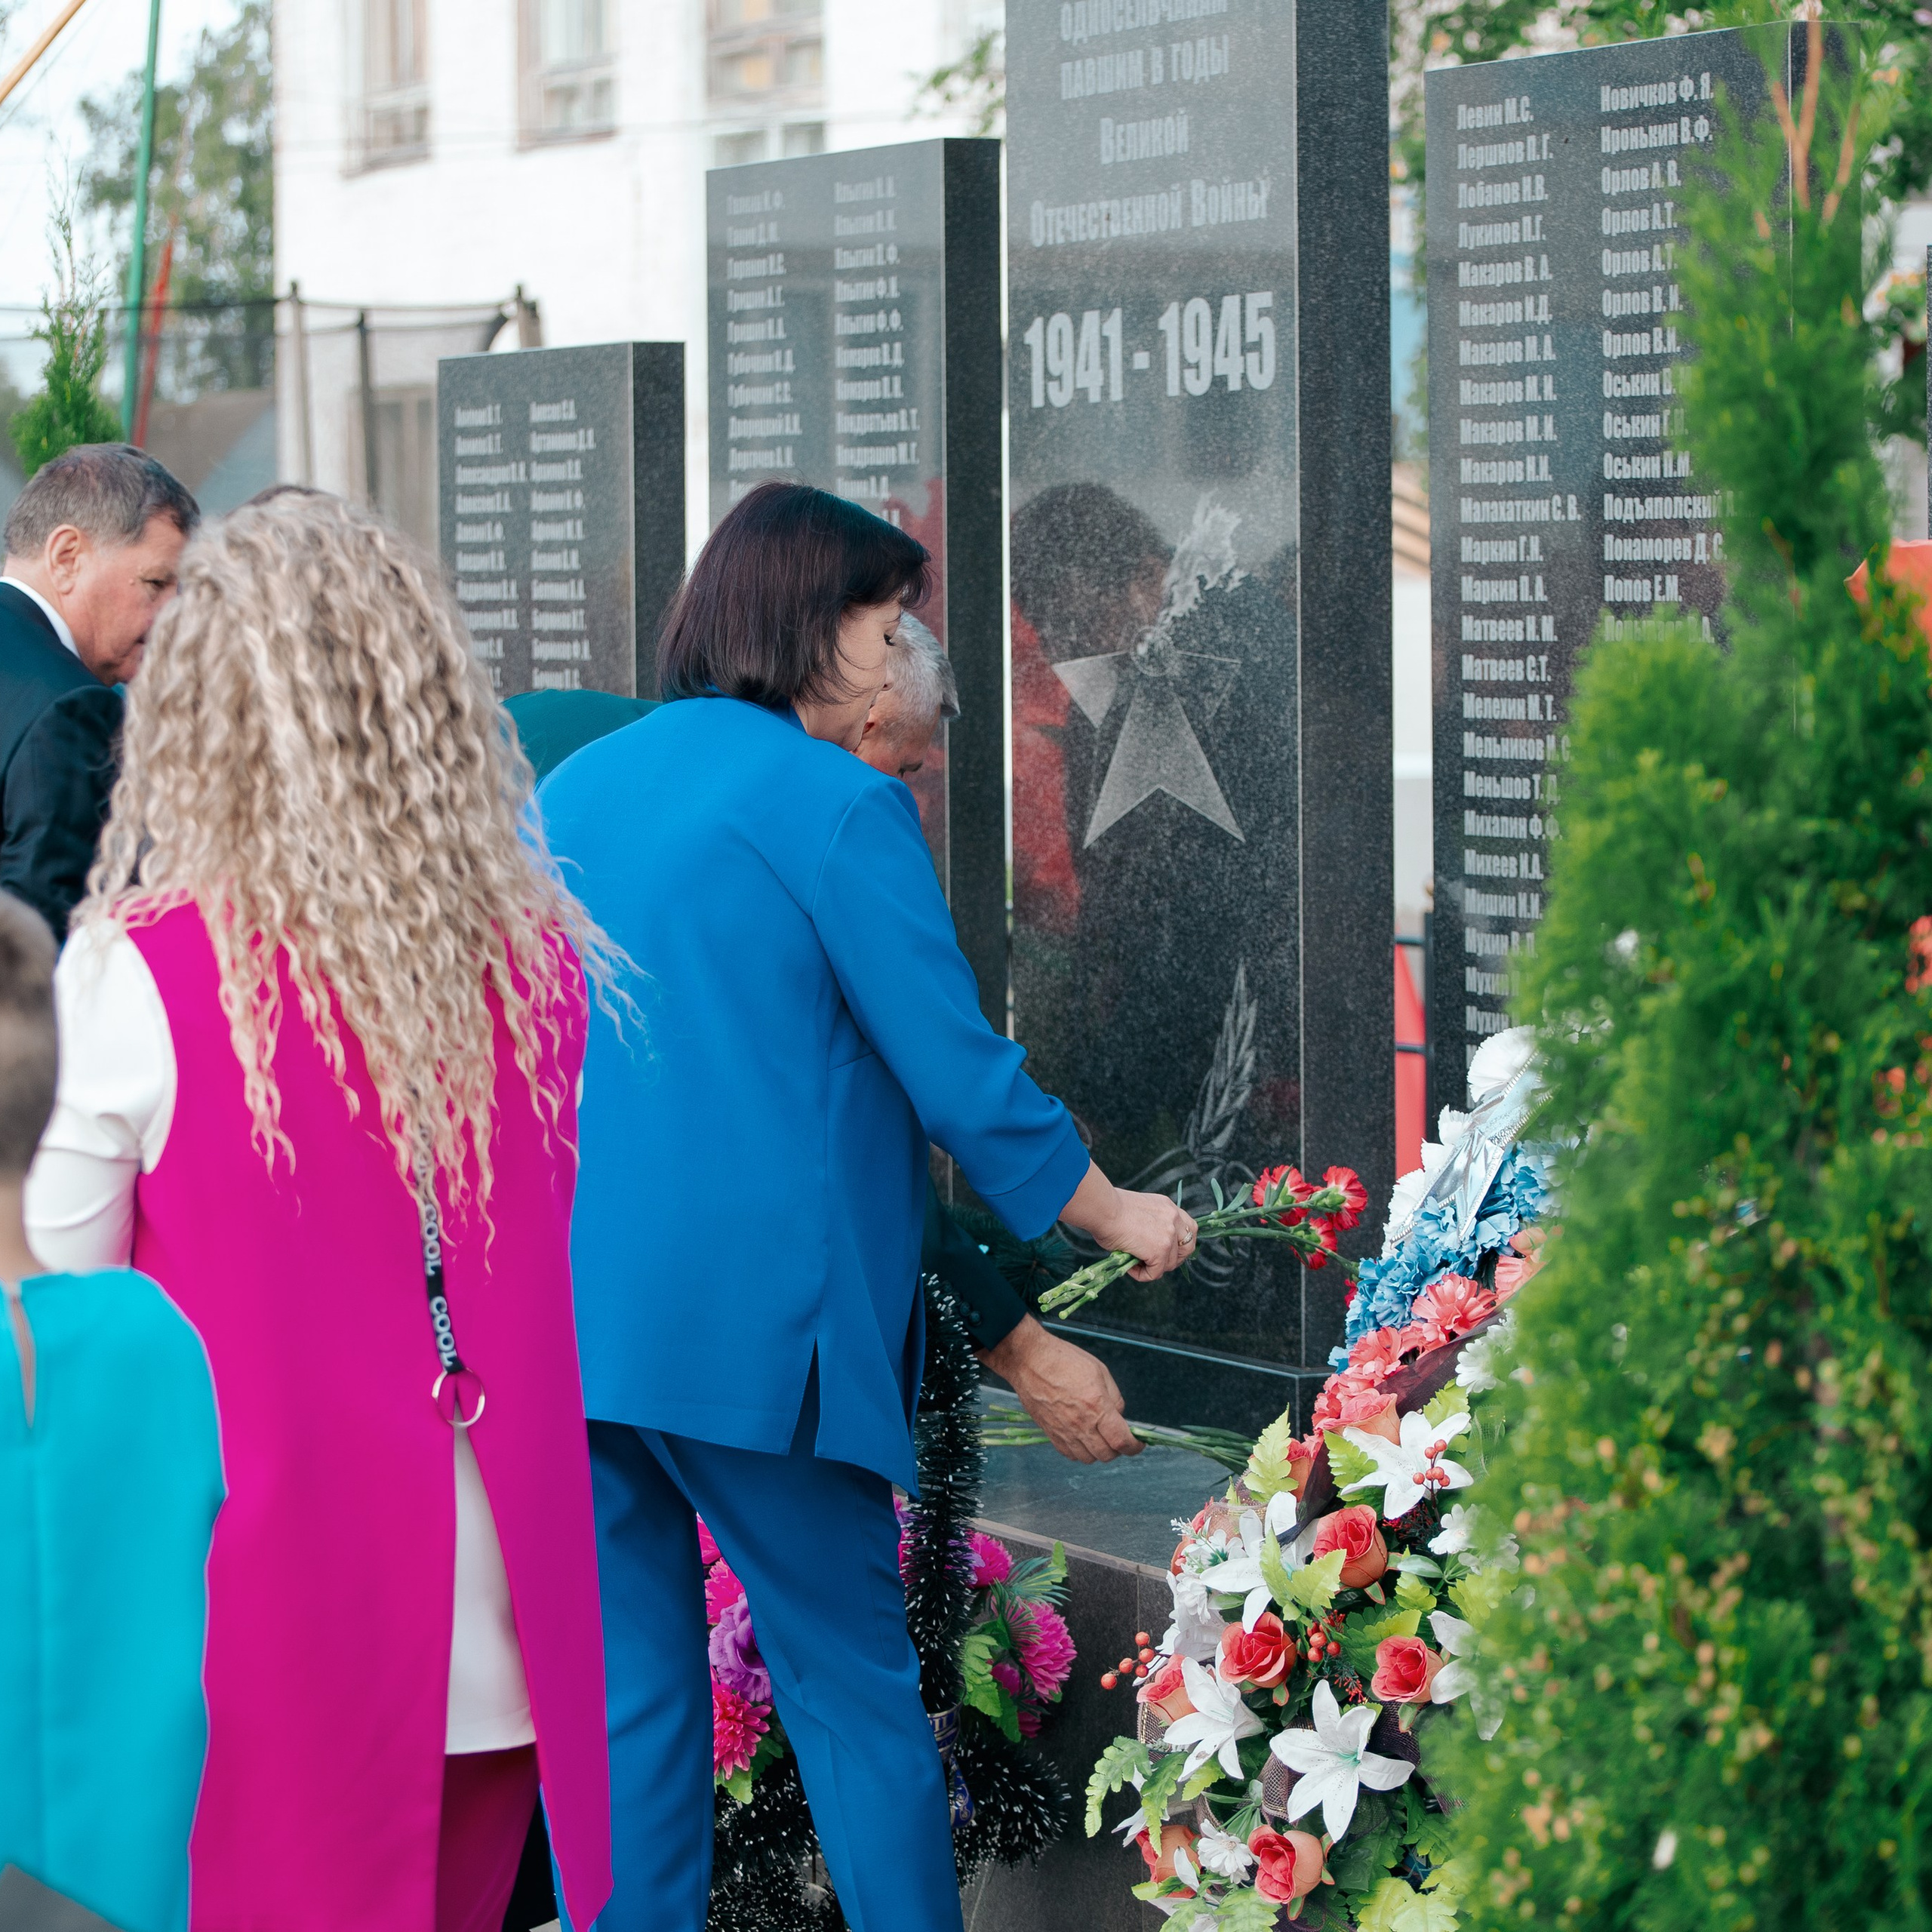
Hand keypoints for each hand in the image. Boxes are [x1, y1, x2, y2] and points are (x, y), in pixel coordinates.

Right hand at [979, 1316, 1140, 1462]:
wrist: (1029, 1360)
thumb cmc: (1064, 1360)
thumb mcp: (1100, 1371)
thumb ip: (1114, 1397)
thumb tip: (1119, 1416)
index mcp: (1097, 1407)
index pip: (1121, 1441)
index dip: (1135, 1447)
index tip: (1138, 1444)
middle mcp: (1081, 1425)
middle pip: (1106, 1455)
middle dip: (1118, 1449)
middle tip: (1118, 1437)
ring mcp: (1064, 1432)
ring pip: (1088, 1458)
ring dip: (1098, 1452)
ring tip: (1099, 1437)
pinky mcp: (1050, 1433)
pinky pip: (1069, 1454)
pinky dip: (1080, 1451)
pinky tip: (1081, 1438)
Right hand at [1059, 1161, 1196, 1280]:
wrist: (1103, 1209)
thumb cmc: (1109, 1208)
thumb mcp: (1139, 1211)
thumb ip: (1151, 1224)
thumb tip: (1146, 1244)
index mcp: (1168, 1207)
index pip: (1188, 1228)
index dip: (1179, 1243)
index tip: (1165, 1250)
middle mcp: (1174, 1219)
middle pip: (1188, 1248)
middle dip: (1174, 1259)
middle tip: (1154, 1263)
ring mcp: (1169, 1236)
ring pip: (1169, 1264)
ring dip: (1153, 1267)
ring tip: (1133, 1263)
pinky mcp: (1160, 1251)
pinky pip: (1155, 1273)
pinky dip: (1142, 1275)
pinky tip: (1129, 1268)